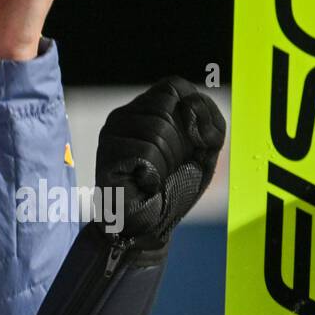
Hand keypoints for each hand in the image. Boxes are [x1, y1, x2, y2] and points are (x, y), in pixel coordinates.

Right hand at [96, 77, 226, 248]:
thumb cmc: (174, 189)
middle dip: (183, 143)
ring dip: (168, 162)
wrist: (150, 228)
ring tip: (155, 178)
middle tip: (171, 168)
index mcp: (148, 110)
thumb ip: (208, 124)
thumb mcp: (203, 152)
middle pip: (167, 106)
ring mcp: (112, 133)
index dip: (196, 111)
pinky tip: (146, 185)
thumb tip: (195, 105)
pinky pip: (145, 152)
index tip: (198, 143)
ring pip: (157, 129)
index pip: (175, 85)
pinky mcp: (106, 153)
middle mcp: (126, 115)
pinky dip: (155, 175)